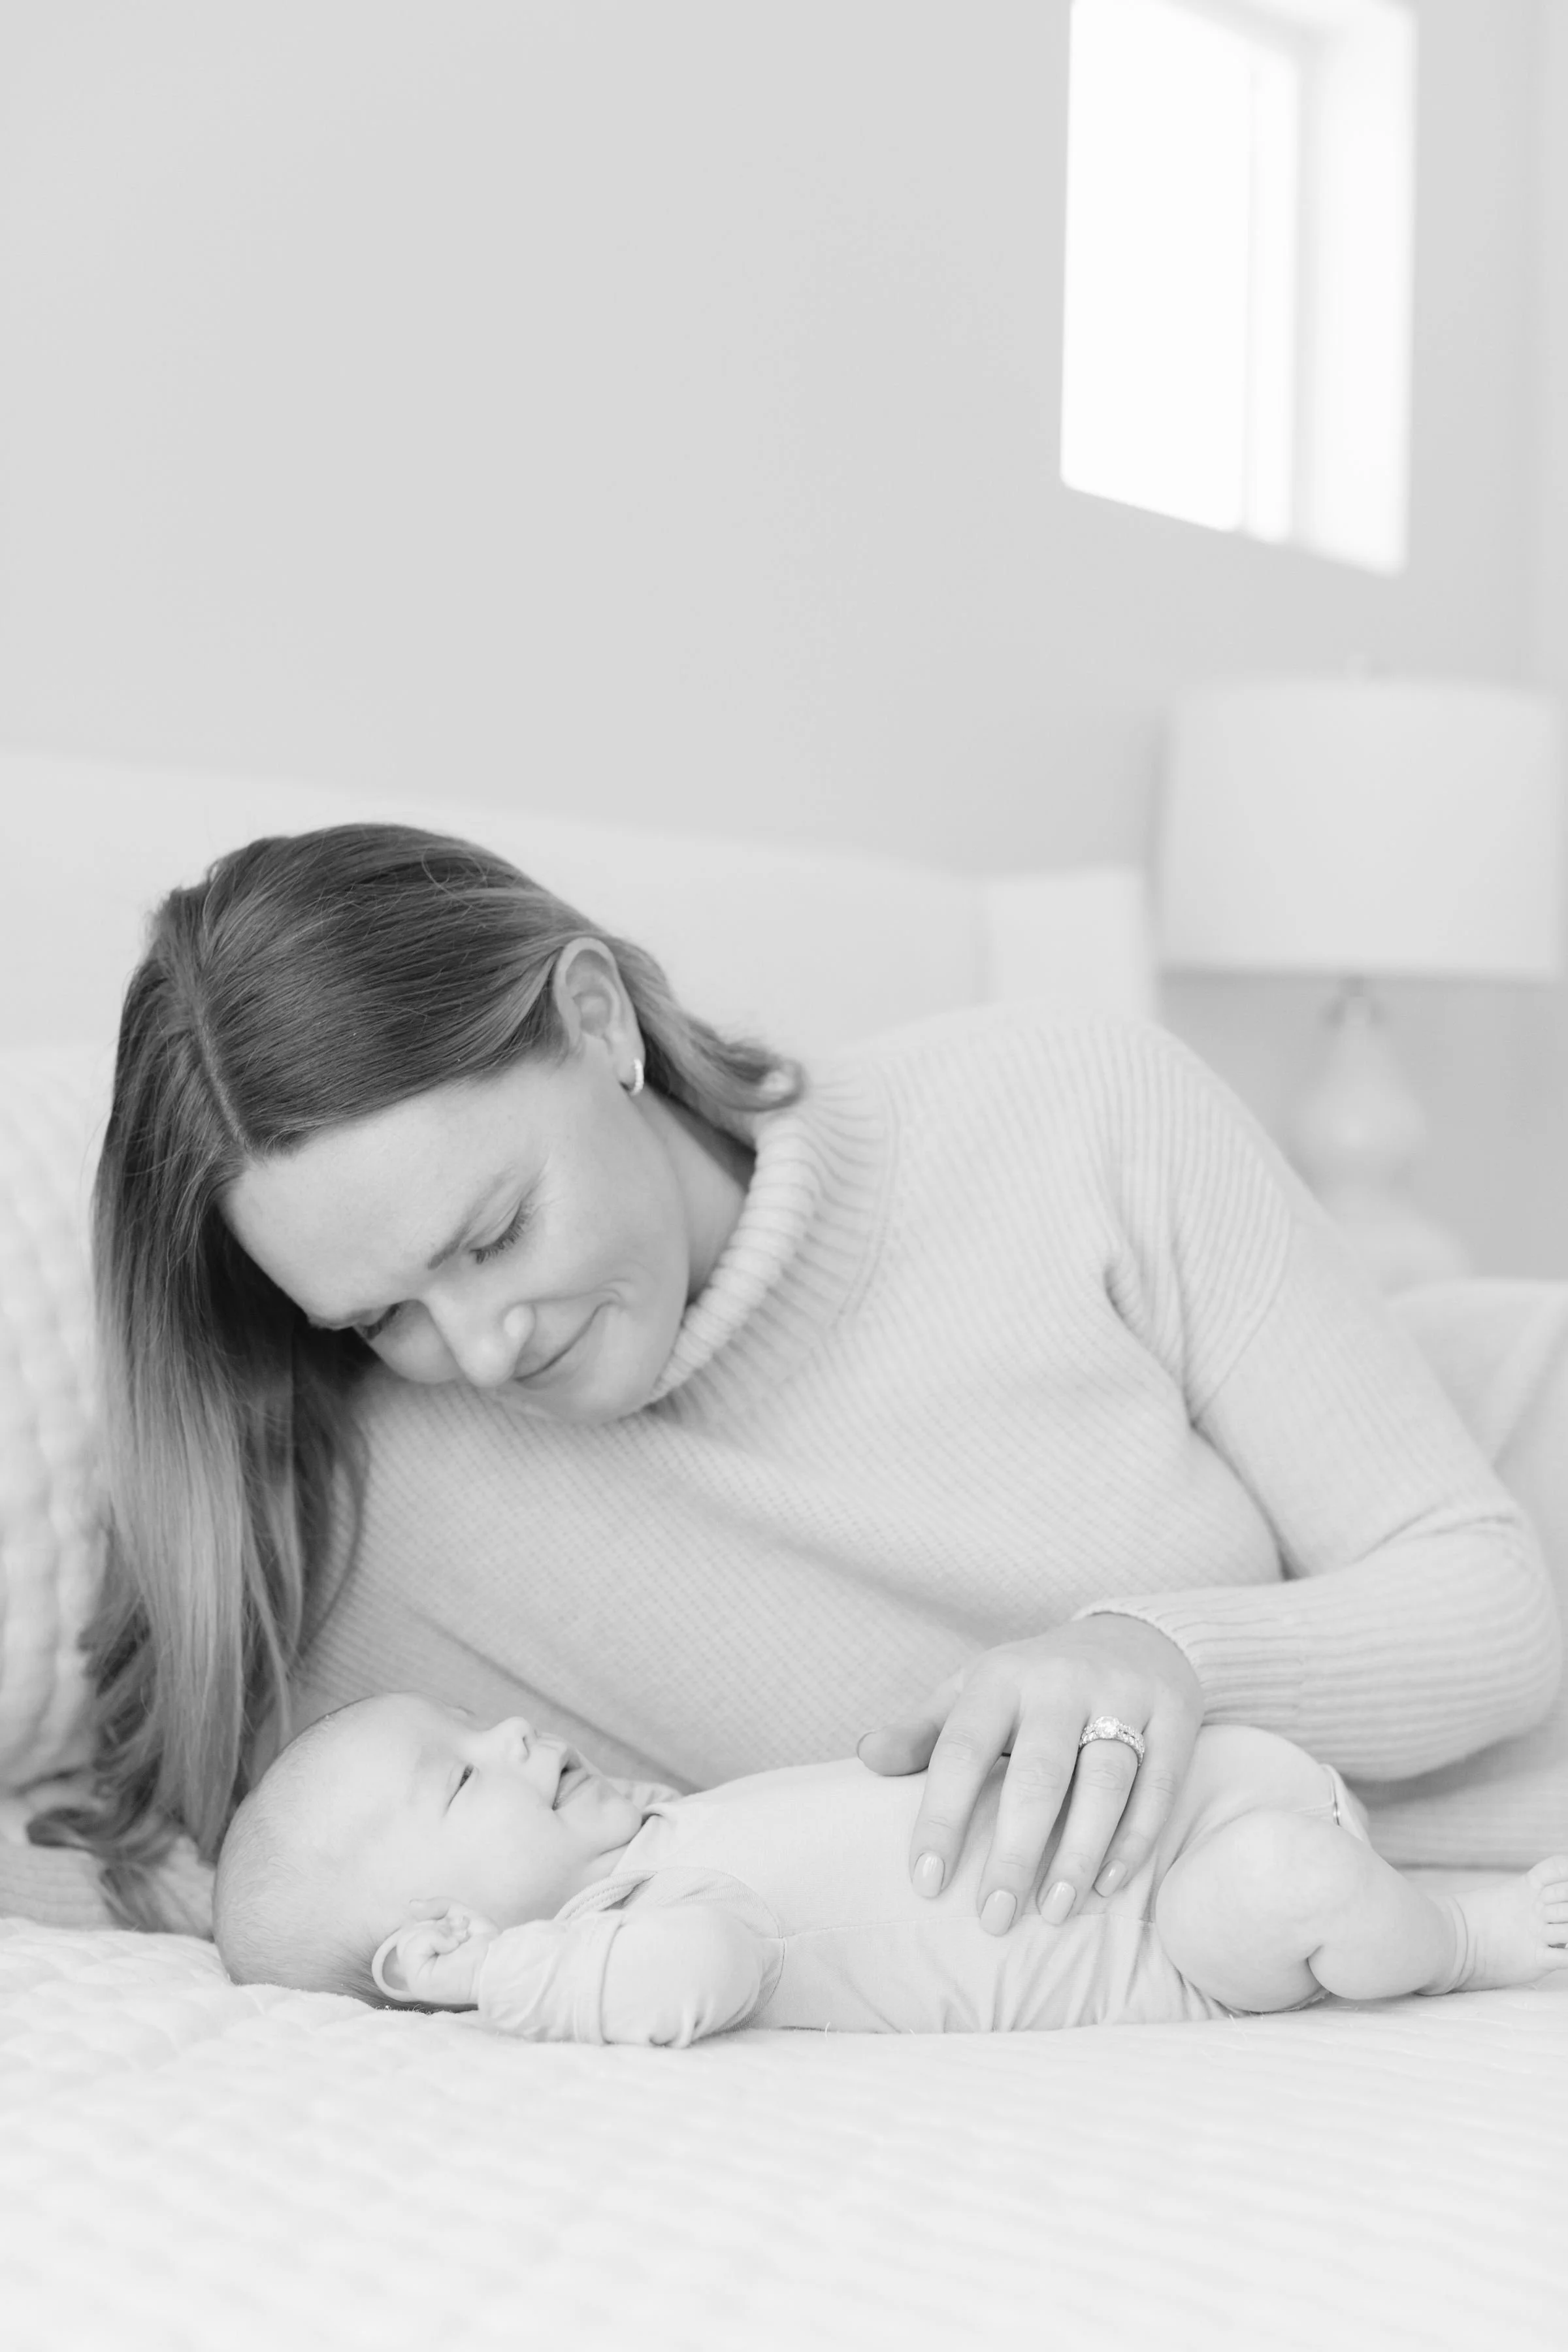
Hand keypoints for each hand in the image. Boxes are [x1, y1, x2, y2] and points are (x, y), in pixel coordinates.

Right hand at [371, 1897, 500, 2006]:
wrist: (499, 1961)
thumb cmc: (485, 1944)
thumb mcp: (459, 1916)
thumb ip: (437, 1907)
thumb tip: (411, 1904)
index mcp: (424, 1959)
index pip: (410, 1929)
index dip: (433, 1923)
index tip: (460, 1929)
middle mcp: (417, 1970)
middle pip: (406, 1932)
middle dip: (437, 1926)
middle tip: (460, 1937)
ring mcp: (415, 1979)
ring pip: (407, 1937)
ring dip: (438, 1932)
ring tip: (457, 1943)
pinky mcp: (418, 1981)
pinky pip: (413, 1945)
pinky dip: (435, 1938)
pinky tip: (452, 1947)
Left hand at [857, 1617, 1201, 1933]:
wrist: (1133, 1635)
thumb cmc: (1035, 1684)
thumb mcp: (973, 1693)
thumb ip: (922, 1731)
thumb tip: (866, 1758)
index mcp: (1000, 1678)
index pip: (961, 1751)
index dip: (941, 1817)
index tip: (926, 1883)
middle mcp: (1060, 1683)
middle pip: (1036, 1775)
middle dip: (1012, 1852)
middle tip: (992, 1919)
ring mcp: (1122, 1696)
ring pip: (1104, 1782)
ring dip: (1077, 1853)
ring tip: (1053, 1911)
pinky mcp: (1174, 1715)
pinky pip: (1158, 1785)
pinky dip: (1135, 1838)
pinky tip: (1108, 1884)